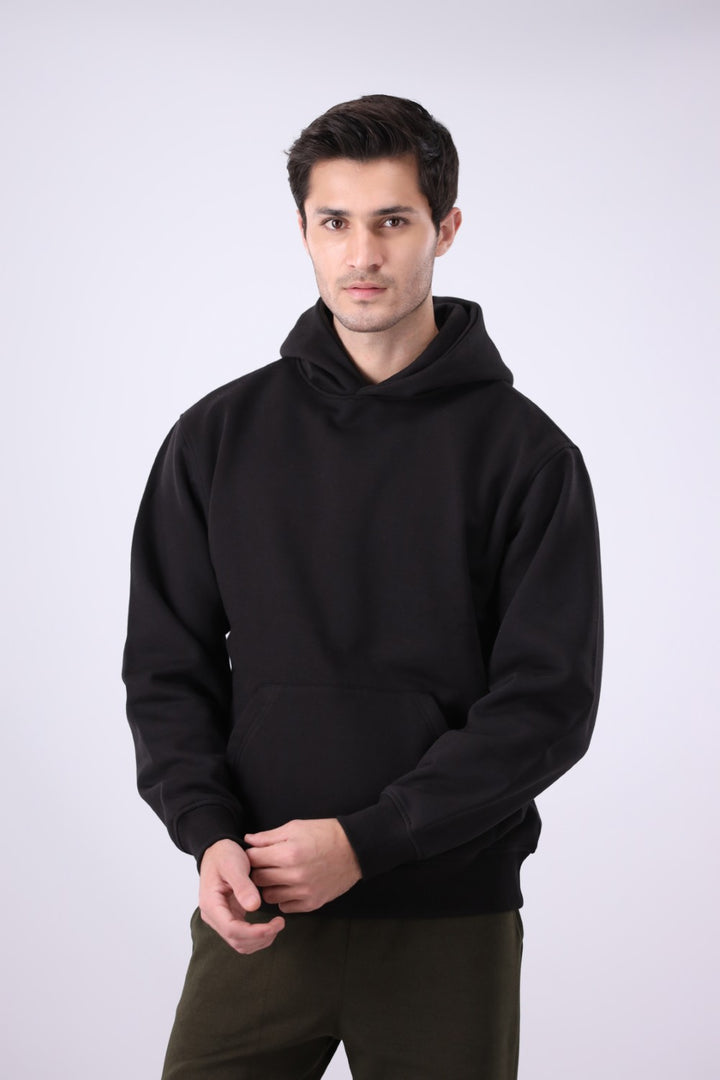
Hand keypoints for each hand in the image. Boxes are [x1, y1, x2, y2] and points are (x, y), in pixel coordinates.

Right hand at [198, 839, 284, 952]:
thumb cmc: (224, 855)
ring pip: (240, 943)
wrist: (217, 850)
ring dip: (260, 940)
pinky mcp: (229, 917)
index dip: (254, 933)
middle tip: (280, 923)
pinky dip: (257, 937)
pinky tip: (269, 926)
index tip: (274, 925)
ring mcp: (220, 918)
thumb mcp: (233, 865)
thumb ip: (243, 885)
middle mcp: (213, 916)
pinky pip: (242, 937)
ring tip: (277, 925)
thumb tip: (254, 907)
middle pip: (236, 940)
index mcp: (211, 904)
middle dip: (260, 937)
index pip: (232, 929)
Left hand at [245, 819, 361, 913]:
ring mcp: (304, 891)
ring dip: (269, 886)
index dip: (251, 855)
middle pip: (258, 879)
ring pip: (269, 896)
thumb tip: (248, 840)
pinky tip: (289, 886)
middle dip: (257, 871)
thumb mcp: (295, 827)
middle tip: (265, 865)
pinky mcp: (313, 903)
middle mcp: (295, 875)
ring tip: (277, 876)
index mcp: (288, 853)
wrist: (355, 849)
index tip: (255, 854)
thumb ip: (269, 837)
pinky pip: (286, 907)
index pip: (253, 859)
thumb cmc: (325, 834)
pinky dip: (284, 898)